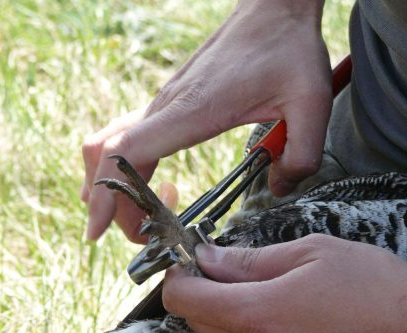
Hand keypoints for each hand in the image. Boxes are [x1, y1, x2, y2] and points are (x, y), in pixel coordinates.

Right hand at [82, 0, 331, 241]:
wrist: (272, 11)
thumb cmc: (287, 50)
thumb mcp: (310, 103)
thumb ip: (301, 155)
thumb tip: (278, 190)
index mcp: (191, 111)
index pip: (126, 152)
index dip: (106, 192)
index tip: (96, 228)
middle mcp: (166, 108)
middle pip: (110, 158)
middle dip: (113, 204)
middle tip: (142, 236)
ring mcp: (162, 104)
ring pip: (111, 148)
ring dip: (113, 186)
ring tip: (139, 214)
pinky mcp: (168, 104)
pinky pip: (128, 138)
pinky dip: (123, 167)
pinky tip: (143, 181)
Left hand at [163, 235, 406, 332]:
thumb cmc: (370, 285)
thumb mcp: (308, 253)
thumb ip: (247, 259)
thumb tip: (206, 258)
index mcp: (255, 312)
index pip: (184, 298)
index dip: (179, 276)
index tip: (188, 264)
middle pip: (197, 323)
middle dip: (200, 293)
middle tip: (219, 274)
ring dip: (216, 325)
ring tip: (239, 303)